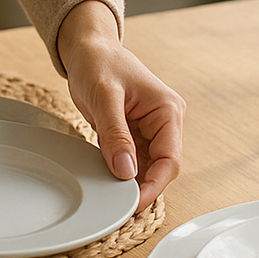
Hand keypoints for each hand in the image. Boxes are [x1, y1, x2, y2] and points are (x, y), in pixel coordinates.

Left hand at [57, 1, 184, 211]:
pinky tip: (107, 184)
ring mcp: (150, 130)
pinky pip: (132, 161)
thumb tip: (126, 172)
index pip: (170, 160)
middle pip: (161, 168)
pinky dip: (121, 174)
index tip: (131, 204)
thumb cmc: (99, 62)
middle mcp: (165, 123)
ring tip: (110, 200)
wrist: (88, 48)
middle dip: (142, 189)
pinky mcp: (134, 134)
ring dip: (131, 184)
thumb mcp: (104, 95)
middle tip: (117, 208)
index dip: (153, 186)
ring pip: (146, 169)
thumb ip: (116, 134)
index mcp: (168, 111)